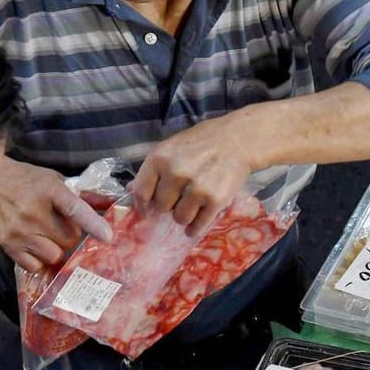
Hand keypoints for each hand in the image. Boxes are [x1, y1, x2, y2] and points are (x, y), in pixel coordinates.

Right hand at [0, 158, 113, 272]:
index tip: (107, 237)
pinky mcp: (8, 245)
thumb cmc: (30, 182)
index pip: (74, 209)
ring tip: (48, 235)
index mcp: (50, 191)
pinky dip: (40, 260)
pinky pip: (36, 266)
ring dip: (56, 249)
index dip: (92, 224)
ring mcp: (20, 231)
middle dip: (71, 235)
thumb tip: (110, 205)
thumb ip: (83, 195)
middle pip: (69, 239)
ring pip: (54, 255)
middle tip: (60, 225)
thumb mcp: (57, 181)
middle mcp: (33, 212)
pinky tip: (36, 245)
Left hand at [129, 115, 254, 234]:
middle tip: (177, 202)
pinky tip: (194, 227)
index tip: (146, 211)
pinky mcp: (216, 200)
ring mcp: (197, 188)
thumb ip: (153, 169)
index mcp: (160, 158)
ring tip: (190, 208)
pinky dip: (195, 228)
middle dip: (167, 207)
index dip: (142, 205)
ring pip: (180, 218)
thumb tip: (133, 191)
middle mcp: (176, 173)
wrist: (237, 140)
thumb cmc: (202, 142)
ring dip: (183, 216)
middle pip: (161, 207)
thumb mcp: (171, 148)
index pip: (141, 192)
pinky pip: (199, 224)